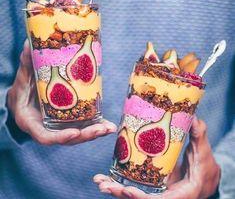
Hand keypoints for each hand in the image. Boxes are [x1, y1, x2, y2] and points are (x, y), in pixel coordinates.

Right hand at [7, 39, 116, 144]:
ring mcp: (58, 126)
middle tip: (103, 129)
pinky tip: (108, 124)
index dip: (60, 136)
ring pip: (78, 134)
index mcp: (31, 121)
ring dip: (95, 132)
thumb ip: (27, 63)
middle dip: (86, 135)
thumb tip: (31, 44)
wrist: (25, 96)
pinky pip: (82, 127)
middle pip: (68, 138)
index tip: (75, 132)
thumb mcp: (22, 77)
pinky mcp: (68, 122)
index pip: (45, 136)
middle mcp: (46, 128)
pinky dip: (95, 126)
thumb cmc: (22, 88)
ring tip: (110, 128)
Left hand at [94, 117, 220, 198]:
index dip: (143, 197)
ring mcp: (157, 190)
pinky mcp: (152, 183)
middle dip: (120, 193)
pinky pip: (134, 185)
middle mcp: (166, 194)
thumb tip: (193, 119)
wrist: (204, 174)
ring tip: (100, 181)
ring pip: (134, 193)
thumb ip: (199, 136)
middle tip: (103, 184)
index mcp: (180, 193)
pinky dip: (120, 182)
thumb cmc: (206, 166)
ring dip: (115, 188)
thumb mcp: (203, 152)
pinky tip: (107, 177)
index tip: (127, 190)